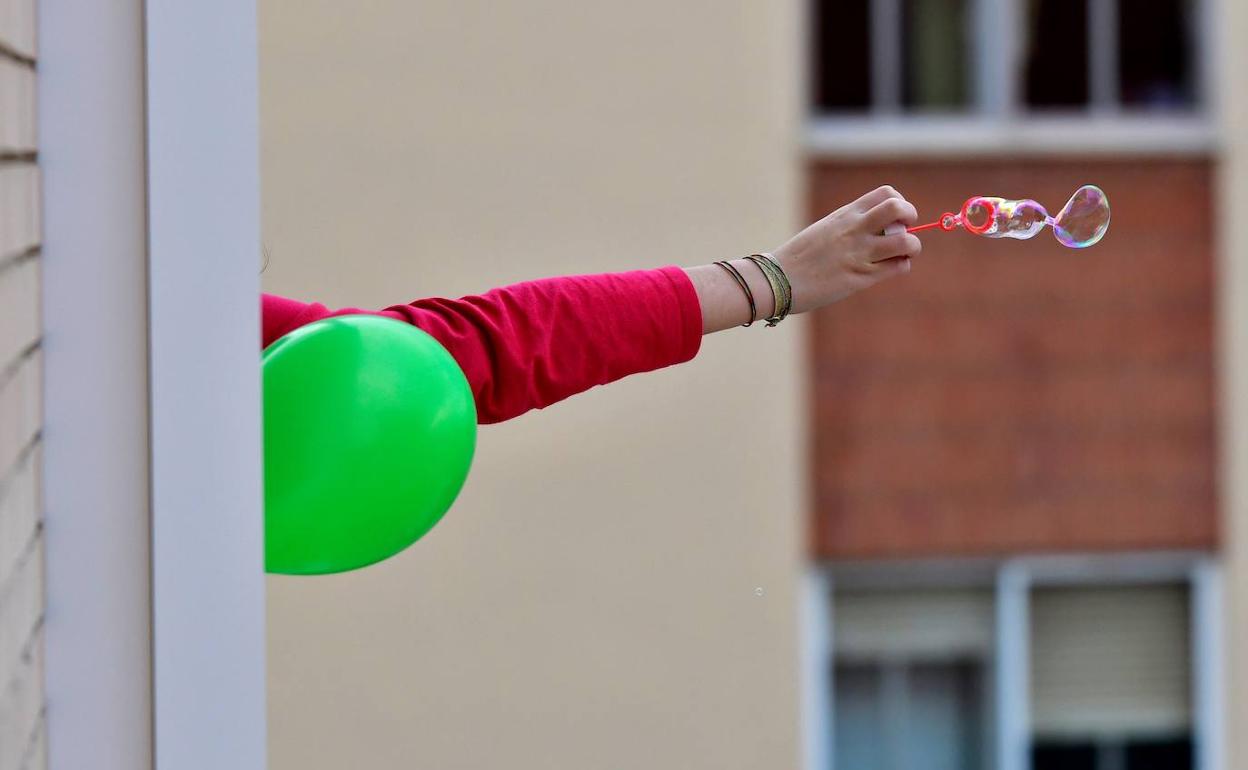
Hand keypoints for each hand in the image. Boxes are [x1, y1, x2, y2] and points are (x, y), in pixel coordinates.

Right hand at [771, 185, 920, 313]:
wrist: (778, 279)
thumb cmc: (799, 258)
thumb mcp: (825, 230)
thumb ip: (850, 226)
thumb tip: (875, 230)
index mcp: (846, 215)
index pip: (886, 194)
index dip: (899, 203)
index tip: (893, 218)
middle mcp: (855, 230)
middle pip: (899, 208)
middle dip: (910, 217)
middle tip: (903, 231)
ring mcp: (859, 254)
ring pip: (906, 242)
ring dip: (912, 247)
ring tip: (902, 253)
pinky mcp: (860, 277)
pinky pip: (896, 267)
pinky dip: (902, 266)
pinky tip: (891, 268)